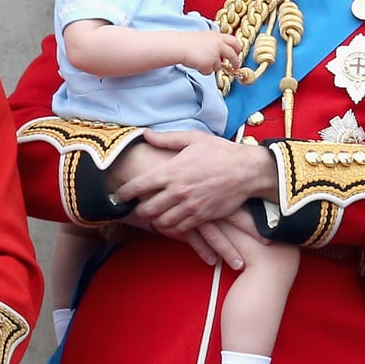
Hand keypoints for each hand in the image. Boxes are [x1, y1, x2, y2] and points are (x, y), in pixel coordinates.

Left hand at [112, 130, 277, 234]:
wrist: (248, 171)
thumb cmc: (221, 152)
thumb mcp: (194, 139)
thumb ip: (167, 139)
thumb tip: (146, 134)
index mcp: (172, 171)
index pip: (137, 187)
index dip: (122, 193)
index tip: (116, 196)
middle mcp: (178, 191)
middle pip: (145, 209)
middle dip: (137, 210)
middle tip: (135, 207)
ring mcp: (190, 206)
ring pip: (161, 222)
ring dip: (154, 220)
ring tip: (153, 215)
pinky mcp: (201, 217)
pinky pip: (179, 229)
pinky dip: (171, 227)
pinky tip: (171, 220)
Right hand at [180, 31, 241, 75]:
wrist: (178, 46)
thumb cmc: (188, 41)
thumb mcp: (205, 36)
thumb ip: (216, 42)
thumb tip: (223, 51)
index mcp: (218, 37)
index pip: (234, 42)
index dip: (237, 49)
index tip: (237, 53)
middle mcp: (219, 45)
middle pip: (233, 56)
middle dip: (235, 63)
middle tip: (235, 67)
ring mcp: (215, 55)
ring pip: (218, 66)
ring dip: (211, 66)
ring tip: (200, 60)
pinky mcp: (209, 65)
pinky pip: (209, 72)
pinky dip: (203, 70)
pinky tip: (196, 63)